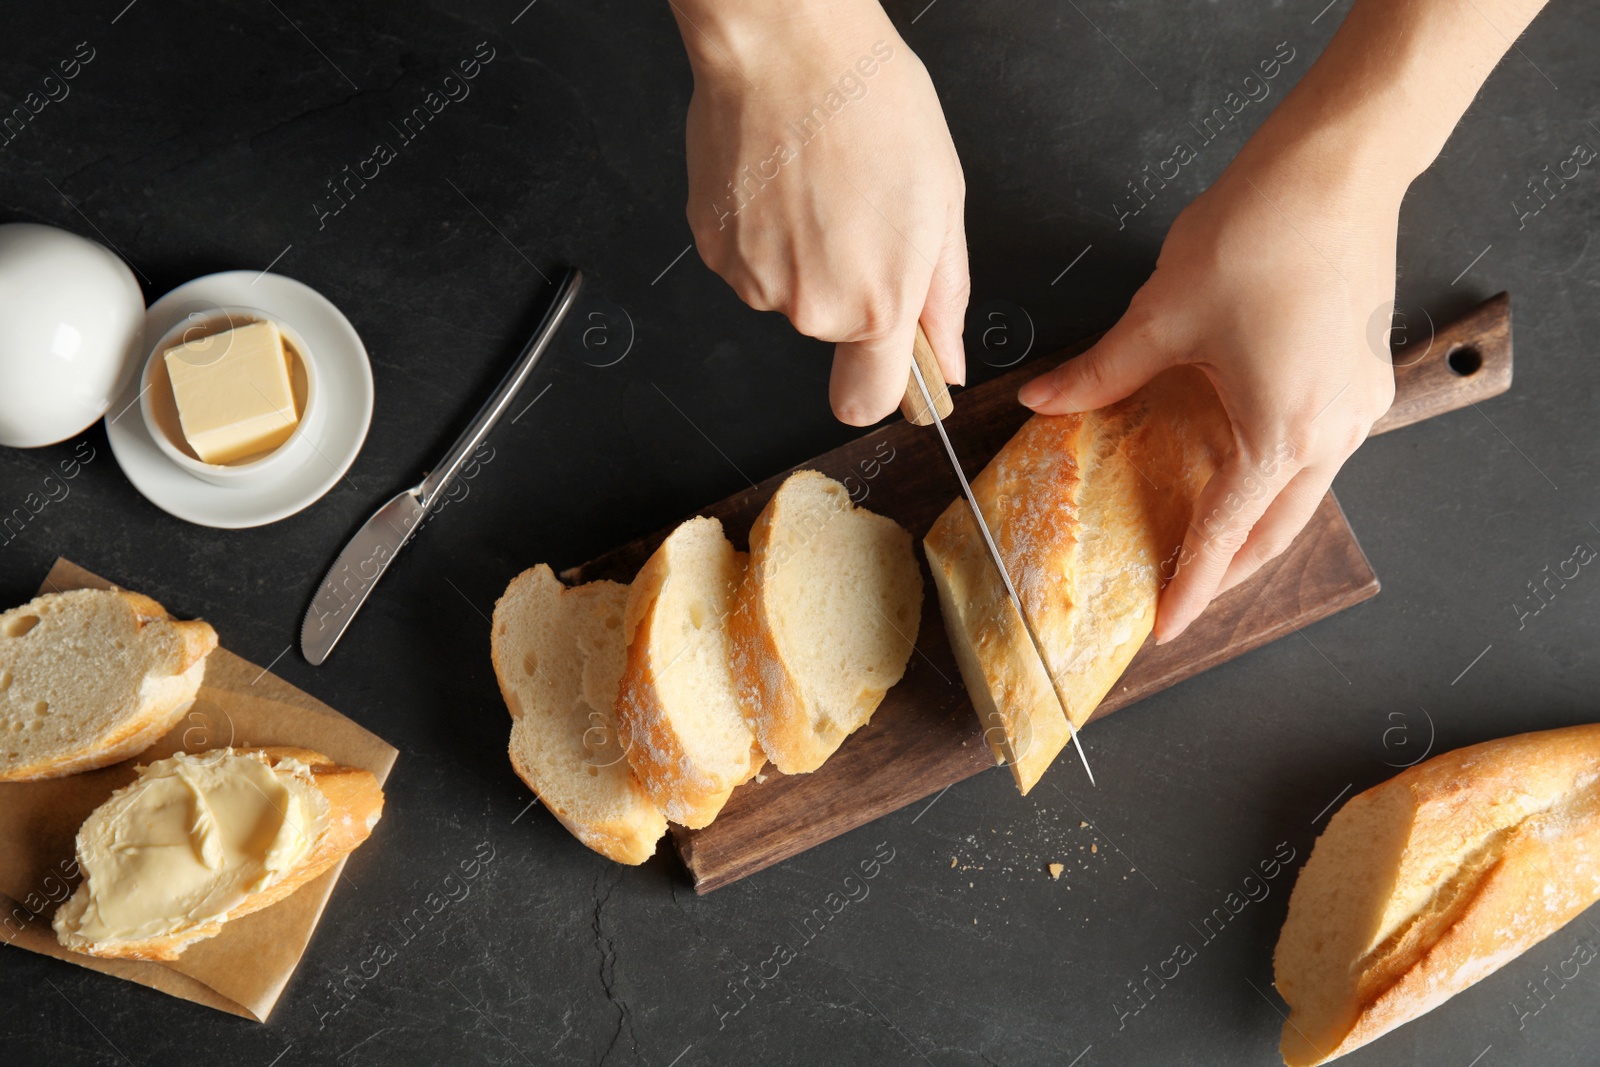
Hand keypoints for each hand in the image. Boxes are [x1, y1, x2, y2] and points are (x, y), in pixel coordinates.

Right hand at [672, 0, 968, 424]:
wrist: (787, 46)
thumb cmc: (869, 103)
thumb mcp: (941, 202)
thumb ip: (944, 296)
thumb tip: (945, 359)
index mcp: (876, 303)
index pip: (868, 402)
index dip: (882, 390)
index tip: (891, 370)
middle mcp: (808, 306)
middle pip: (829, 333)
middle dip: (847, 287)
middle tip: (859, 214)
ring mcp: (753, 281)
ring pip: (787, 293)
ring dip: (804, 255)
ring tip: (818, 186)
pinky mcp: (714, 251)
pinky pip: (749, 262)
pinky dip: (764, 232)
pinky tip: (782, 182)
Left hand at [1018, 145, 1401, 642]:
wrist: (1337, 168)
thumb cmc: (1258, 234)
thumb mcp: (1162, 317)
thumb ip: (1101, 374)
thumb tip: (1044, 402)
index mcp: (1281, 432)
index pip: (1227, 533)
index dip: (1193, 585)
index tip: (1167, 626)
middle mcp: (1333, 432)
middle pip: (1277, 531)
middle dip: (1230, 571)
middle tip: (1183, 596)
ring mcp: (1358, 405)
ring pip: (1304, 496)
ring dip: (1257, 526)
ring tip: (1208, 545)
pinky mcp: (1361, 376)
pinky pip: (1320, 453)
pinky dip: (1279, 478)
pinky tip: (1244, 471)